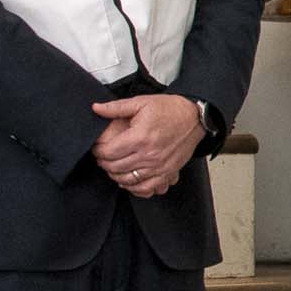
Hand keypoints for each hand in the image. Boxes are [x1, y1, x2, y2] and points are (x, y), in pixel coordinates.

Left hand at [91, 92, 205, 197]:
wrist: (194, 117)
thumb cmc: (169, 110)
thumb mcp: (141, 102)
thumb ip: (116, 107)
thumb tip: (96, 108)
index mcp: (140, 137)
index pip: (109, 152)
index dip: (98, 151)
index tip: (96, 148)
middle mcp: (149, 155)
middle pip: (116, 167)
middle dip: (104, 163)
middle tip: (102, 157)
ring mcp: (159, 166)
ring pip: (128, 180)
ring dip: (116, 175)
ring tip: (113, 167)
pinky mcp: (167, 173)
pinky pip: (146, 188)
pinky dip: (134, 188)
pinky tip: (129, 180)